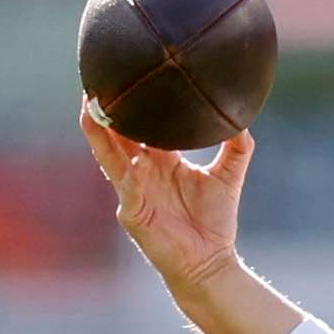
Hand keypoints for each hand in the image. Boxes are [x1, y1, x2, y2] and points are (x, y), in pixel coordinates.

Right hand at [80, 99, 252, 297]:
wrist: (211, 262)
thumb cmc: (215, 223)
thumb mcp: (228, 176)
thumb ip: (238, 147)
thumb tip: (243, 118)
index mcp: (160, 158)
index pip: (140, 123)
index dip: (130, 101)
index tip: (125, 71)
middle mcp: (141, 170)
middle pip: (115, 133)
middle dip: (103, 109)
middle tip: (96, 80)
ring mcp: (133, 190)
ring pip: (109, 155)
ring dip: (98, 132)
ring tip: (89, 107)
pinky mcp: (133, 213)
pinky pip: (127, 188)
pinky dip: (128, 173)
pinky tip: (131, 160)